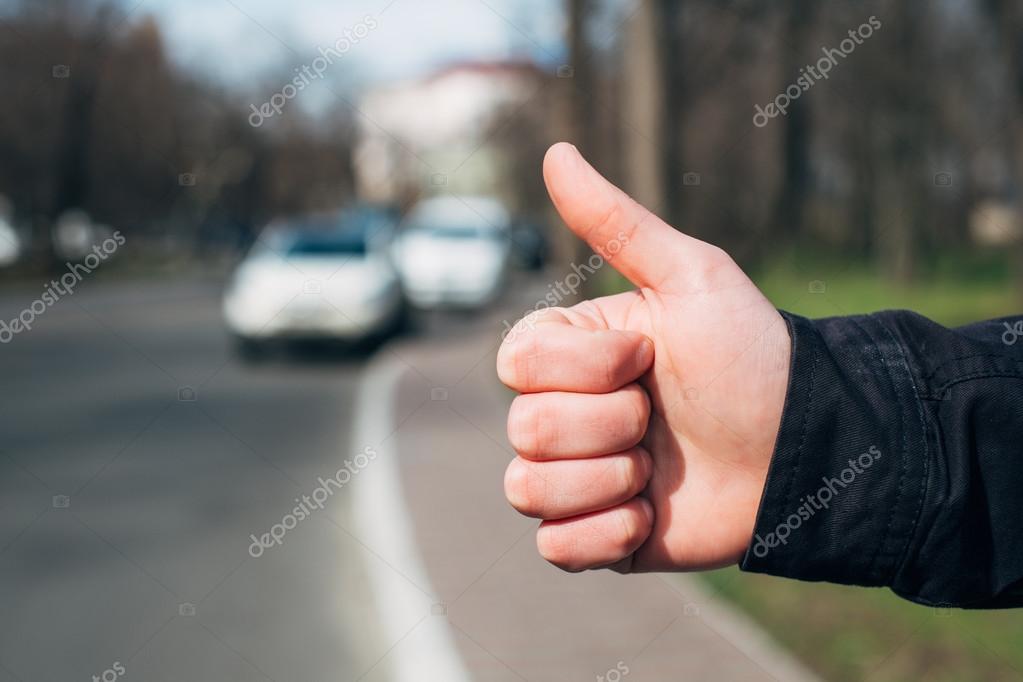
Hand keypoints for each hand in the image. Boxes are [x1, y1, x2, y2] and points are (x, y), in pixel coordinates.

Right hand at [497, 143, 791, 572]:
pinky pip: (553, 548)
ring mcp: (574, 476)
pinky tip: (649, 516)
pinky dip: (606, 534)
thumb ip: (616, 222)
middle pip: (524, 430)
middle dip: (611, 427)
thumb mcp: (690, 277)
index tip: (650, 359)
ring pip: (526, 491)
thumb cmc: (749, 356)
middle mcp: (561, 412)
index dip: (587, 369)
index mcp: (570, 353)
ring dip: (608, 482)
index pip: (514, 363)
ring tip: (657, 472)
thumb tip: (555, 150)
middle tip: (663, 419)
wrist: (802, 448)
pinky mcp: (593, 534)